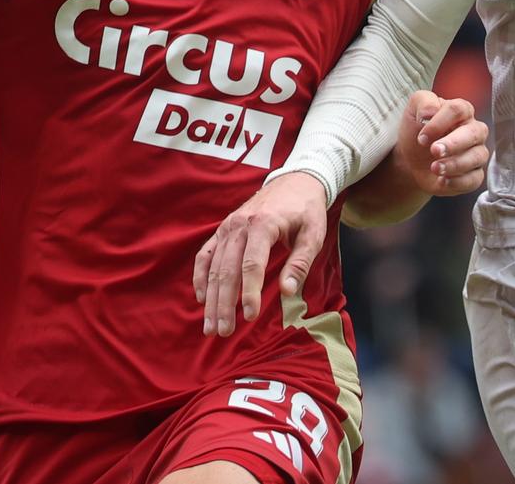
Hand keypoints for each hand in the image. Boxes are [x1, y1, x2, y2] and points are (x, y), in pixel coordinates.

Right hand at [192, 171, 327, 336]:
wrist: (294, 181)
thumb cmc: (306, 211)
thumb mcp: (314, 234)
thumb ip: (300, 263)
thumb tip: (288, 292)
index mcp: (263, 223)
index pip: (252, 264)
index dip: (249, 292)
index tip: (250, 316)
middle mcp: (240, 224)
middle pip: (227, 269)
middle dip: (224, 303)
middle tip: (223, 332)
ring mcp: (227, 227)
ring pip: (214, 267)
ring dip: (211, 298)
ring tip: (210, 326)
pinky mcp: (222, 230)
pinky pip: (205, 255)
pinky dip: (200, 277)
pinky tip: (202, 299)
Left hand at [396, 89, 489, 196]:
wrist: (410, 160)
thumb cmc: (416, 131)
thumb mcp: (414, 110)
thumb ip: (423, 102)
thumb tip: (431, 112)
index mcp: (462, 110)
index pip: (458, 110)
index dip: (439, 123)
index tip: (422, 137)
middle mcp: (474, 130)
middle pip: (473, 133)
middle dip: (453, 143)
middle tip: (434, 151)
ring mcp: (477, 152)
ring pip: (477, 157)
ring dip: (454, 164)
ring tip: (434, 168)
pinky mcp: (475, 174)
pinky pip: (475, 178)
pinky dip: (458, 181)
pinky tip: (442, 180)